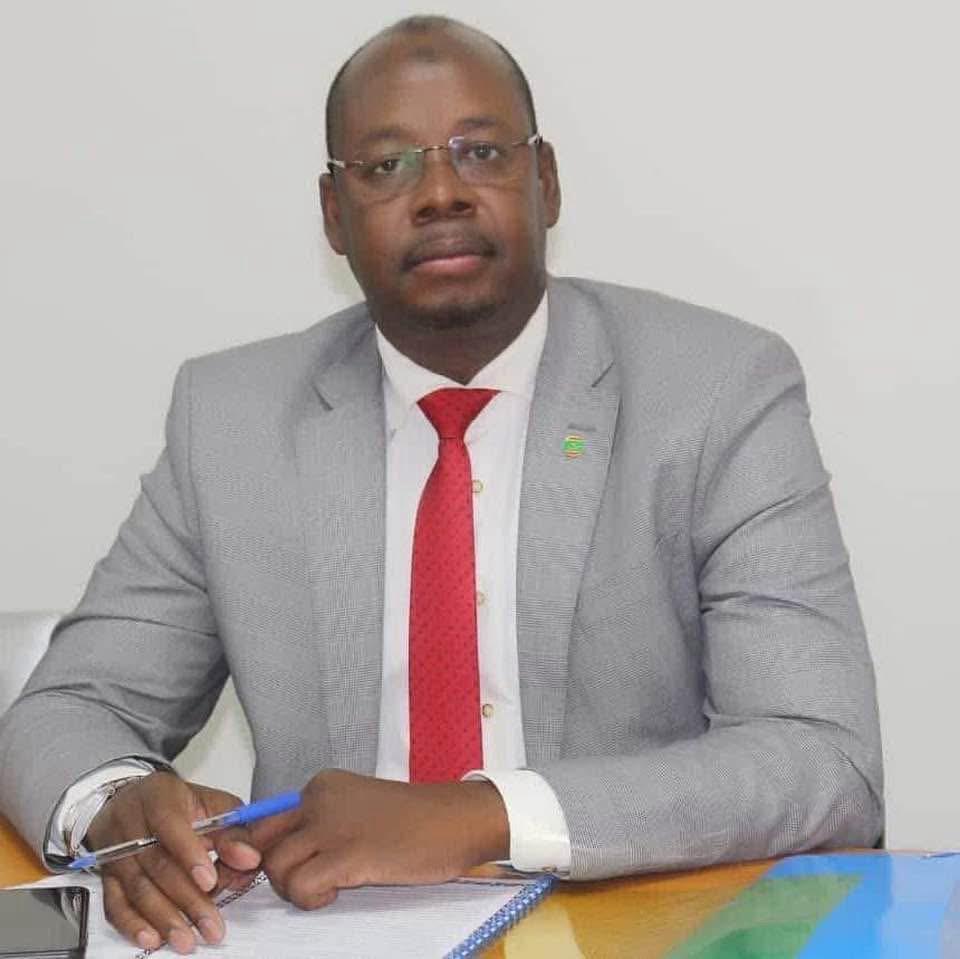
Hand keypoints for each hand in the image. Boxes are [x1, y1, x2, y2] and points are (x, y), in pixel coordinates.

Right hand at [85, 771, 261, 953]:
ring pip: (137, 888)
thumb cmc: (179, 804)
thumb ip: (233, 831)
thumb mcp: (213, 805)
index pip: (170, 825)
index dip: (189, 854)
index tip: (210, 880)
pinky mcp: (108, 876)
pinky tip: (152, 938)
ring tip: (187, 940)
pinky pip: (115, 904)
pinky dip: (133, 924)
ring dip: (164, 918)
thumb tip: (249, 858)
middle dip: (186, 898)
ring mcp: (115, 852)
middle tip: (210, 924)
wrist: (134, 801)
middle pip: (157, 865)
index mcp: (159, 797)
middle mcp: (131, 824)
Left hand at [245, 770, 508, 909]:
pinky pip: (300, 885)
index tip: (289, 868)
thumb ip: (322, 821)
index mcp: (322, 785)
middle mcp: (319, 798)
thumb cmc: (414, 821)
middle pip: (261, 841)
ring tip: (328, 886)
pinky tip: (338, 891)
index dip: (268, 851)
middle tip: (305, 882)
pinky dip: (311, 898)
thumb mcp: (358, 808)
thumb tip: (282, 853)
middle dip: (274, 870)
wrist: (456, 820)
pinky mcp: (347, 854)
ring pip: (275, 866)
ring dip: (294, 888)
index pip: (265, 819)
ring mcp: (331, 825)